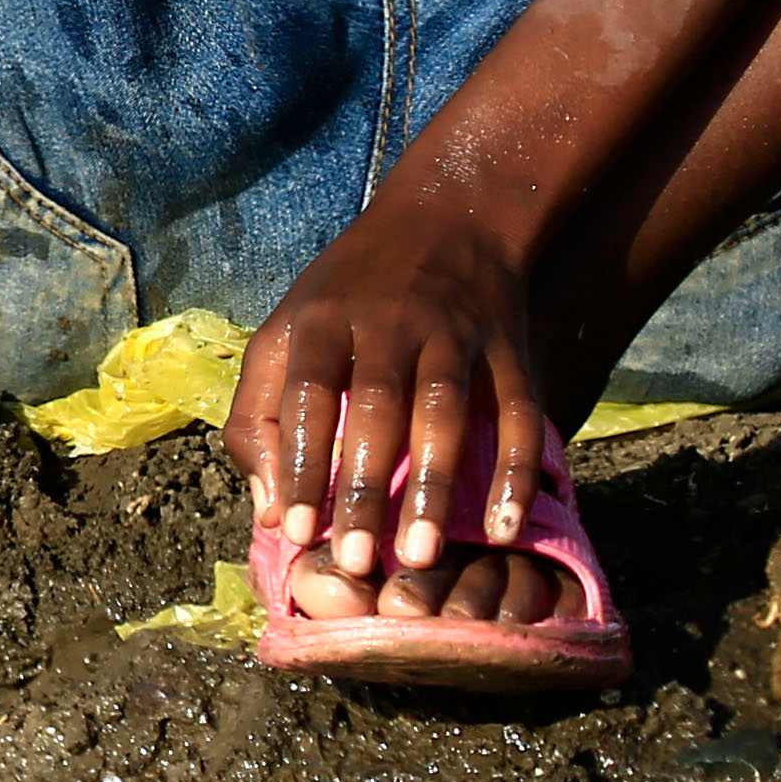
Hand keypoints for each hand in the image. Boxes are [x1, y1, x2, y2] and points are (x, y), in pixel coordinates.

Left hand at [223, 193, 547, 590]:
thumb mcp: (286, 332)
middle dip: (366, 488)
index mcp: (324, 318)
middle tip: (358, 562)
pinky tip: (504, 527)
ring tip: (422, 557)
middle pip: (377, 409)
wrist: (446, 219)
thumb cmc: (346, 297)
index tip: (293, 531)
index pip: (308, 395)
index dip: (299, 463)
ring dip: (435, 487)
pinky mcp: (509, 350)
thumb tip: (265, 507)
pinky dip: (515, 472)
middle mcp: (390, 322)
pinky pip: (519, 415)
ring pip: (446, 413)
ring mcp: (454, 333)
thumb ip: (261, 414)